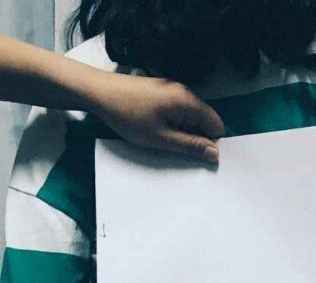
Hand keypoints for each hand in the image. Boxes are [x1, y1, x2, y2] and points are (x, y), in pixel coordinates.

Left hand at [86, 73, 224, 162]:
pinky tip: (160, 133)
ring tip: (168, 144)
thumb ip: (190, 145)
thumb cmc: (128, 116)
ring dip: (185, 132)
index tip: (202, 159)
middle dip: (199, 138)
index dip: (213, 143)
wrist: (98, 92)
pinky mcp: (161, 91)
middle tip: (183, 155)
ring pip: (191, 116)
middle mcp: (184, 92)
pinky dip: (175, 124)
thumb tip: (214, 153)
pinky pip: (178, 111)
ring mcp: (172, 90)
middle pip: (205, 119)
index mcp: (188, 101)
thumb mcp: (160, 138)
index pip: (217, 124)